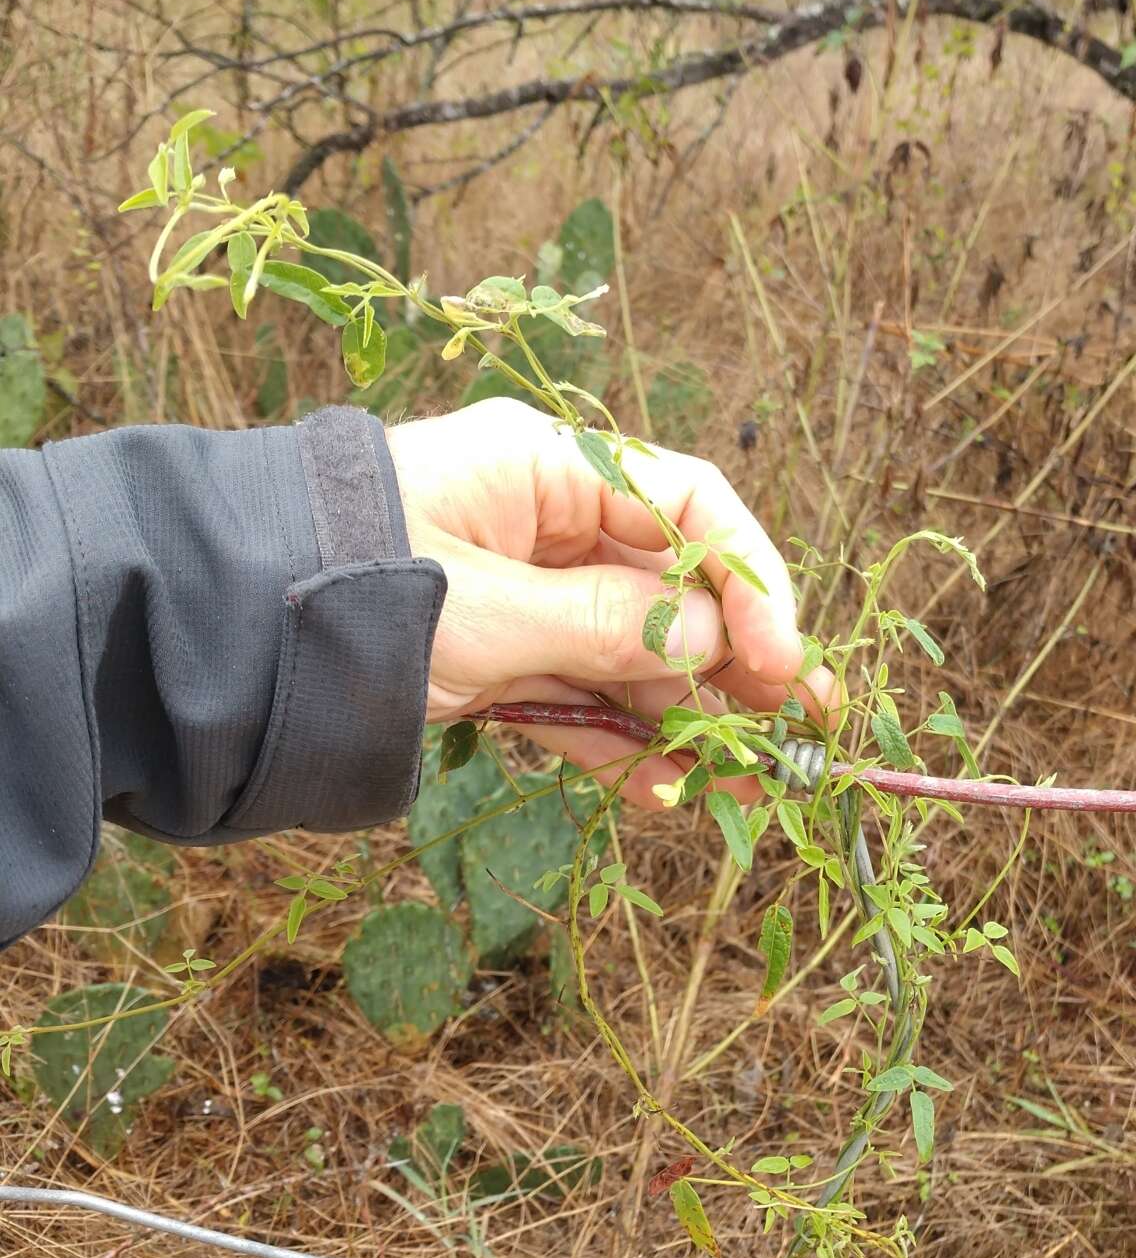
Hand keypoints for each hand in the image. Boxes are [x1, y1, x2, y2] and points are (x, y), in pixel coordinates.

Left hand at [386, 399, 834, 807]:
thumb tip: (717, 645)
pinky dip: (617, 741)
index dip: (750, 579)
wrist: (210, 638)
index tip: (777, 660)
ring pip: (630, 653)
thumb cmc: (346, 589)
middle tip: (803, 729)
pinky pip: (575, 696)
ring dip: (687, 718)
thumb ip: (613, 627)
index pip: (687, 503)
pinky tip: (665, 790)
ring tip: (750, 783)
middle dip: (736, 662)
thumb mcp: (489, 611)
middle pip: (670, 586)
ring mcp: (518, 594)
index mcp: (545, 467)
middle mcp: (541, 521)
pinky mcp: (489, 658)